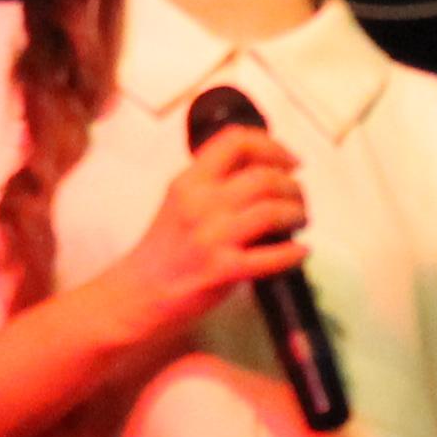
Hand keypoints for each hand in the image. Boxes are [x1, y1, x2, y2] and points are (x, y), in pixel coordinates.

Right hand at [112, 125, 307, 331]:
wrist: (136, 295)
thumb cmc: (163, 250)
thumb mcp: (180, 202)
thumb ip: (214, 184)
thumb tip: (264, 172)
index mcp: (190, 180)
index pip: (237, 141)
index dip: (272, 146)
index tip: (290, 161)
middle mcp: (200, 202)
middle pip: (263, 176)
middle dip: (292, 186)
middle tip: (298, 199)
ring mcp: (211, 237)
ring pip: (272, 210)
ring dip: (297, 213)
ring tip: (299, 221)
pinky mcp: (221, 270)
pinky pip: (272, 256)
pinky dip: (294, 252)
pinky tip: (300, 251)